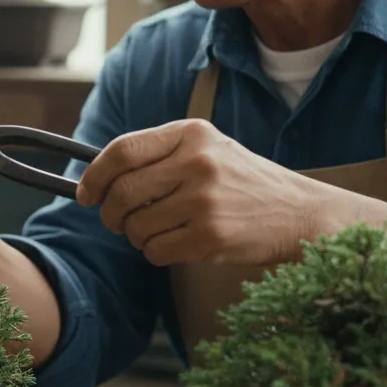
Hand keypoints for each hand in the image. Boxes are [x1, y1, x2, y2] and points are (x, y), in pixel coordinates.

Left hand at [76, 119, 331, 266]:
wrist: (300, 214)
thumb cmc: (244, 183)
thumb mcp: (207, 150)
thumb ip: (158, 156)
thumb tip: (96, 181)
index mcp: (191, 134)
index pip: (121, 151)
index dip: (94, 176)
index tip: (85, 193)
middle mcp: (197, 163)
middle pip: (121, 192)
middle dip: (110, 214)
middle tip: (118, 221)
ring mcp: (204, 200)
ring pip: (135, 227)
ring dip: (137, 236)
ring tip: (160, 231)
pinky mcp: (211, 236)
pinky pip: (155, 251)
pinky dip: (157, 253)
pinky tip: (178, 244)